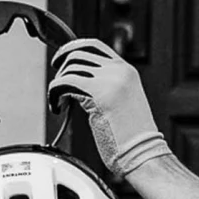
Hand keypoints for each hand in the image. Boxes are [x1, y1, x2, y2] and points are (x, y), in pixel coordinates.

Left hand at [48, 39, 168, 178]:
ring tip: (58, 100)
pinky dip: (54, 92)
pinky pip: (65, 82)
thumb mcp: (123, 102)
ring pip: (70, 66)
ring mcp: (110, 80)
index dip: (73, 49)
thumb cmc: (133, 138)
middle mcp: (119, 70)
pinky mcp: (98, 93)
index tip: (62, 60)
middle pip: (78, 52)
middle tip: (56, 81)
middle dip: (61, 65)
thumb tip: (80, 82)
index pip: (94, 46)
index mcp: (127, 71)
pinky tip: (57, 105)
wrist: (143, 153)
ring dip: (57, 83)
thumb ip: (106, 86)